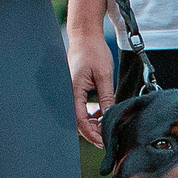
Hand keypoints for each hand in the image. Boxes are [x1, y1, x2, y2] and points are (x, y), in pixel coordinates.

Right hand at [67, 25, 116, 146]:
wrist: (85, 36)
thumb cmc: (94, 51)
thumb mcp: (104, 75)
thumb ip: (106, 97)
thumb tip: (110, 117)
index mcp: (73, 90)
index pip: (80, 120)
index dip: (92, 134)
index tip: (103, 141)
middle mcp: (68, 93)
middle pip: (77, 122)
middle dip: (92, 132)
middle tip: (107, 138)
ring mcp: (69, 92)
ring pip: (78, 116)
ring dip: (91, 124)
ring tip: (106, 127)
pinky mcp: (73, 90)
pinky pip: (79, 108)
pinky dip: (90, 115)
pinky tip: (101, 115)